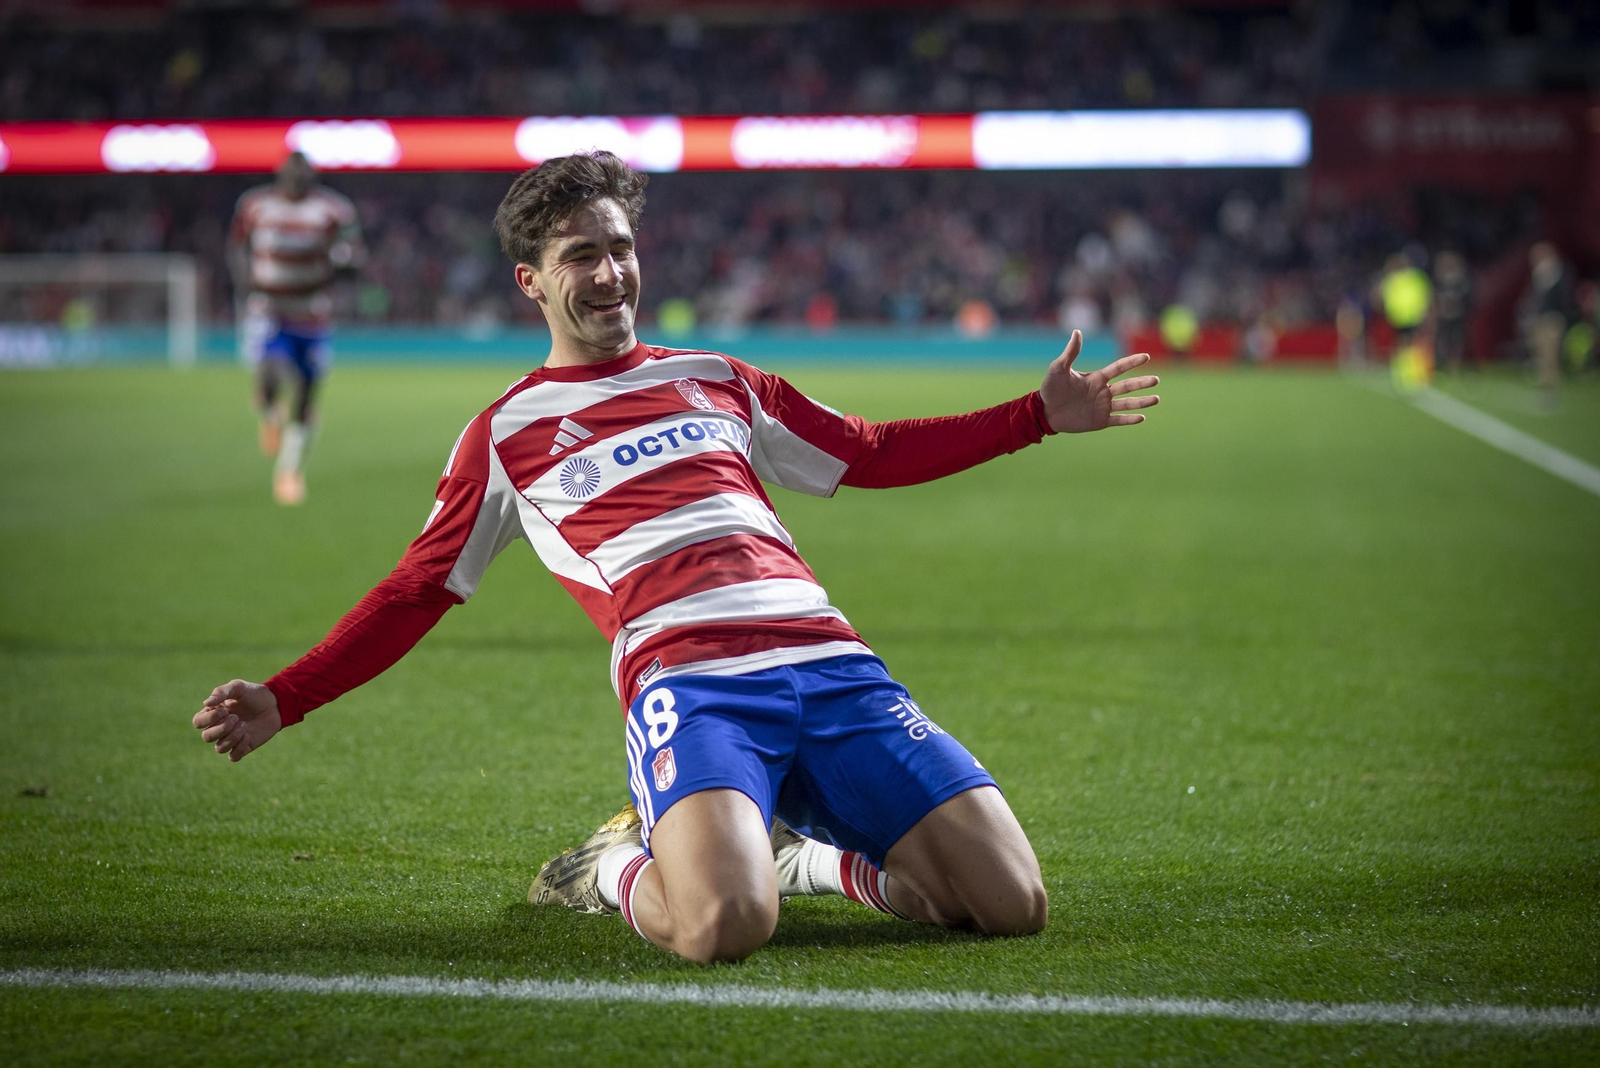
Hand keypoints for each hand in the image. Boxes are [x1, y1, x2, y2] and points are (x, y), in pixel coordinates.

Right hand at [193, 680, 281, 762]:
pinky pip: (233, 757)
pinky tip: (248, 736)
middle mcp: (219, 728)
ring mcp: (231, 739)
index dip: (208, 719)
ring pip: (219, 748)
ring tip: (245, 724)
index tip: (226, 710)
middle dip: (221, 728)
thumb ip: (221, 692)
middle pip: (206, 737)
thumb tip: (206, 703)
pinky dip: (239, 748)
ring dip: (232, 737)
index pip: (198, 722)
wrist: (276, 704)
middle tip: (236, 718)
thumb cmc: (254, 694)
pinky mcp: (243, 747)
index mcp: (214, 713)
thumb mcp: (238, 687)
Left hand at [1040, 330, 1160, 432]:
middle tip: (1156, 380)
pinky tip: (1142, 418)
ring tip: (1156, 399)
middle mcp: (1103, 391)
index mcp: (1096, 378)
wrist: (1043, 412)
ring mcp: (1103, 406)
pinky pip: (1118, 420)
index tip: (1146, 356)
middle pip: (1127, 386)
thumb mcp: (1059, 368)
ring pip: (1127, 403)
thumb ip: (1071, 352)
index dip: (1132, 362)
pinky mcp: (1099, 421)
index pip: (1118, 368)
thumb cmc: (1050, 388)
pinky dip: (1129, 419)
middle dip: (1142, 383)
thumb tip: (1077, 331)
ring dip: (1142, 402)